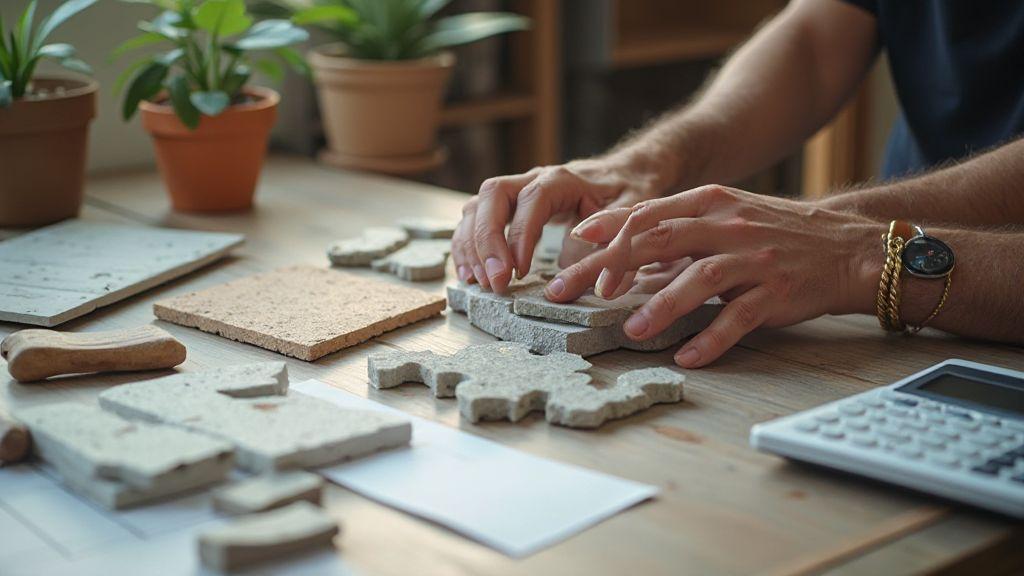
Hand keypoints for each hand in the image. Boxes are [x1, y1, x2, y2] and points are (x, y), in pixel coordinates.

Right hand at [452, 155, 667, 292]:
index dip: (521, 234)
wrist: (626, 171)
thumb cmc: (628, 192)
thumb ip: (612, 239)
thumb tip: (584, 274)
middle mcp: (532, 179)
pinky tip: (469, 274)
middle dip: (486, 241)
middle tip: (494, 282)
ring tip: (477, 283)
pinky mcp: (508, 206)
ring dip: (471, 245)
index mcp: (563, 179)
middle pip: (492, 196)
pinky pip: (475, 219)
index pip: (532, 200)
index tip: (520, 271)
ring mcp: (516, 190)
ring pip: (476, 206)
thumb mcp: (632, 214)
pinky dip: (467, 246)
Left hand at [545, 185, 881, 366]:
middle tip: (570, 291)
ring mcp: (753, 259)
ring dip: (660, 306)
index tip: (573, 245)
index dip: (608, 229)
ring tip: (631, 330)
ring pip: (698, 279)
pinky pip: (738, 318)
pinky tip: (687, 357)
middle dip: (609, 267)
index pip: (648, 212)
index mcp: (710, 203)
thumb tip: (622, 256)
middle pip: (658, 241)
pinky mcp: (776, 293)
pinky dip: (711, 339)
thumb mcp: (726, 218)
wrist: (847, 246)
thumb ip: (677, 233)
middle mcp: (728, 226)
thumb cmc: (775, 233)